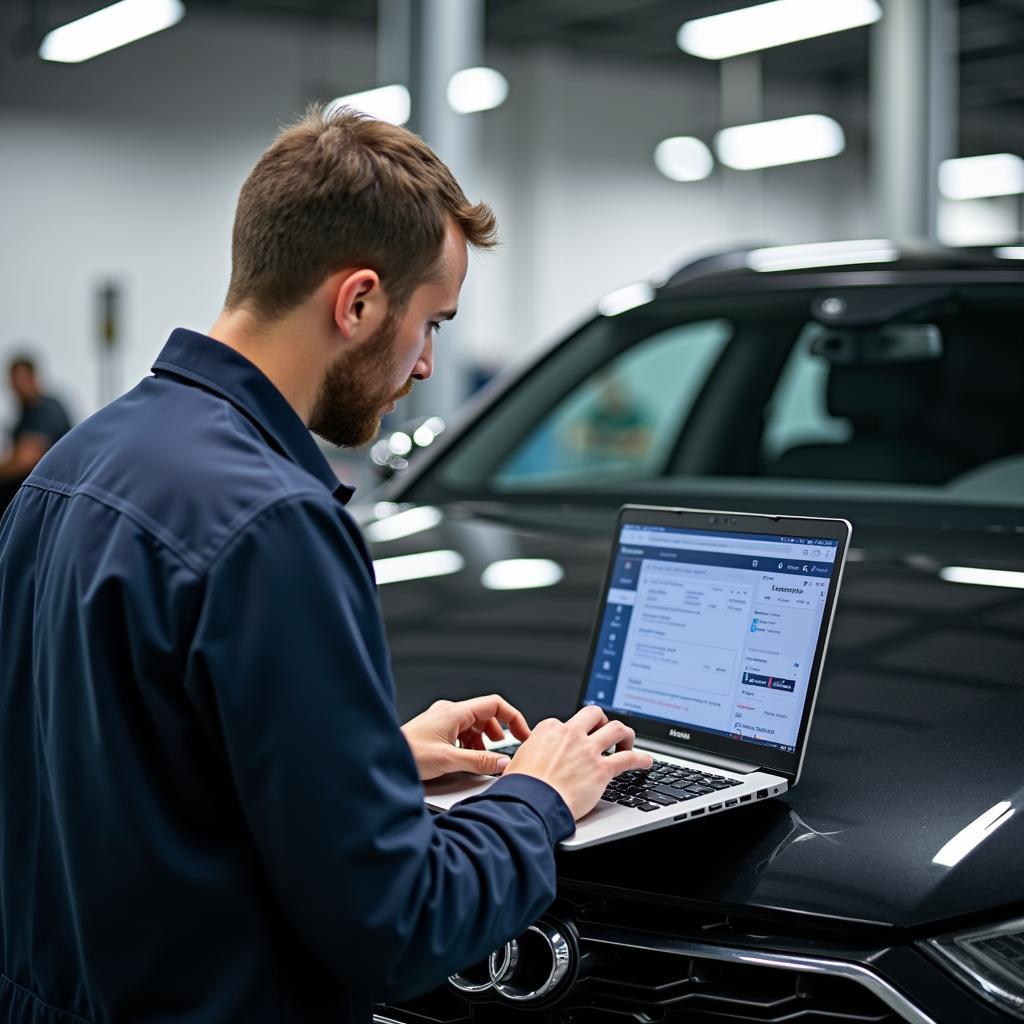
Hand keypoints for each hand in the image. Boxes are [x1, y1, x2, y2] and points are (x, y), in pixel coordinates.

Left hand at [401, 694, 530, 780]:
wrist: (380, 759)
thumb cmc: (407, 754)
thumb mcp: (449, 760)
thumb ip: (479, 761)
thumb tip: (502, 762)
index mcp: (455, 712)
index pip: (494, 705)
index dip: (513, 718)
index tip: (523, 735)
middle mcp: (449, 711)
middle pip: (485, 715)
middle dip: (498, 733)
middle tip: (506, 751)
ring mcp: (441, 720)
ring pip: (473, 725)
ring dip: (483, 741)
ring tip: (483, 759)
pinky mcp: (436, 730)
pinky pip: (461, 732)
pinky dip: (470, 744)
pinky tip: (467, 759)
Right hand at [503, 706, 652, 819]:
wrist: (530, 802)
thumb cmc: (521, 787)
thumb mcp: (518, 761)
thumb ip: (530, 754)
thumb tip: (528, 761)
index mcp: (550, 729)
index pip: (566, 722)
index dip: (572, 732)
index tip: (574, 742)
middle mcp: (571, 734)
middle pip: (594, 714)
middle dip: (602, 720)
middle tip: (604, 731)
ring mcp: (589, 750)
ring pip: (617, 729)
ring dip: (625, 734)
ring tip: (628, 742)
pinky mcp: (602, 769)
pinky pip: (628, 758)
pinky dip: (641, 758)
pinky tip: (646, 762)